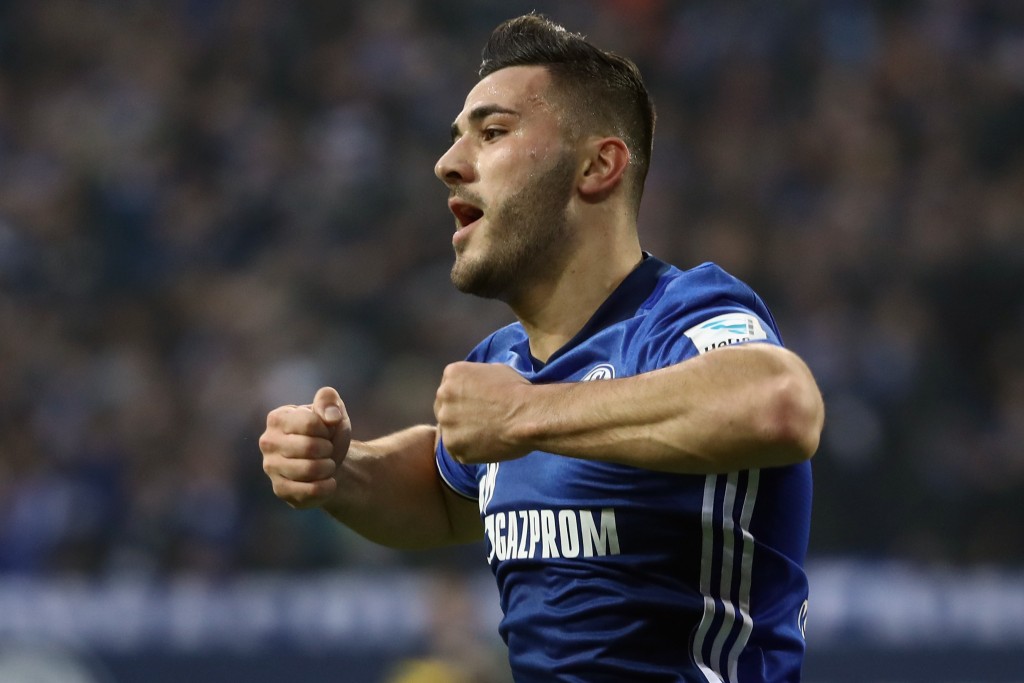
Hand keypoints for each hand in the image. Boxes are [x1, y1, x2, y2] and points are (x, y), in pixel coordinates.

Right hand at [259, 387, 352, 508]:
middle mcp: (268, 442)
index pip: (310, 423)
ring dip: (328, 467)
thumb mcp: (332, 410)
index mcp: (278, 418)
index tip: (326, 431)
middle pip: (310, 447)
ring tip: (327, 464)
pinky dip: (327, 487)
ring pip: (310, 470)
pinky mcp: (280, 489)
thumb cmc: (327, 432)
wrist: (328, 461)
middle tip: (328, 450)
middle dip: (329, 449)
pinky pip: (310, 491)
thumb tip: (331, 417)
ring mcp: (271, 467)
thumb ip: (329, 401)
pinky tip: (328, 482)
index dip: (327, 428)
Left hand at [434, 362, 532, 463]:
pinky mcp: (452, 447)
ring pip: (449, 431)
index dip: (464, 398)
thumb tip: (478, 388)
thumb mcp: (495, 371)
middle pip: (444, 408)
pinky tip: (486, 446)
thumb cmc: (517, 391)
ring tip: (486, 435)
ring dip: (463, 433)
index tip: (477, 405)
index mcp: (452, 374)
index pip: (450, 388)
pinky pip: (457, 450)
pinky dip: (469, 450)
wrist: (527, 416)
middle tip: (480, 421)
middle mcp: (442, 396)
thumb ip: (477, 379)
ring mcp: (445, 423)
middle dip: (458, 415)